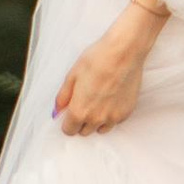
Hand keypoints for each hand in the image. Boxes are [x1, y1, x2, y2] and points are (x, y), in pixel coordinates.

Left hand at [53, 0, 166, 133]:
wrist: (124, 52)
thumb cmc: (97, 60)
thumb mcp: (72, 75)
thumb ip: (63, 97)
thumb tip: (57, 110)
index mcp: (79, 111)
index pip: (69, 130)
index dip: (67, 122)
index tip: (70, 112)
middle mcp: (96, 119)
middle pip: (84, 131)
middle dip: (81, 121)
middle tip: (84, 102)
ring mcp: (113, 117)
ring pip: (101, 129)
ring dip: (97, 120)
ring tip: (98, 101)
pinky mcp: (126, 112)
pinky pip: (115, 121)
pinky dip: (111, 114)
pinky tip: (111, 98)